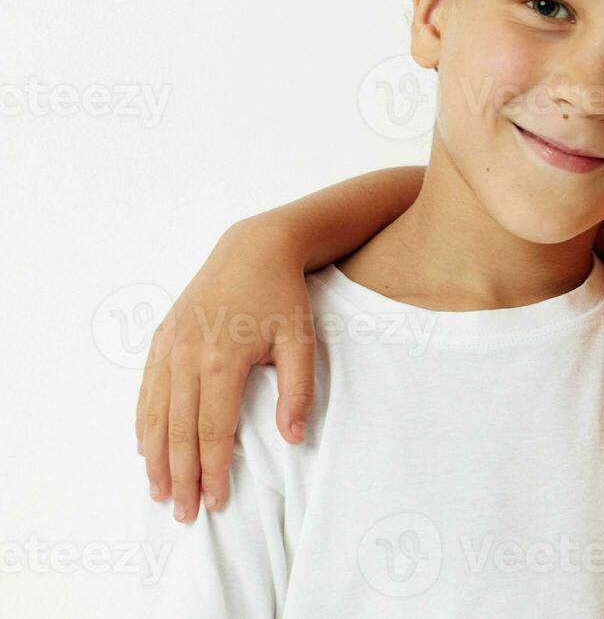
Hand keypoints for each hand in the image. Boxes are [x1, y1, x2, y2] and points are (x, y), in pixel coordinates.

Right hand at [136, 219, 316, 521]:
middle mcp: (186, 355)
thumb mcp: (301, 340)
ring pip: (156, 414)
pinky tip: (145, 448)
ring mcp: (169, 346)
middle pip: (179, 430)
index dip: (213, 471)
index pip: (213, 430)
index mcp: (221, 359)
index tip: (217, 502)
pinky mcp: (161, 338)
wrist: (254, 249)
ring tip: (159, 492)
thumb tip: (294, 438)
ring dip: (155, 457)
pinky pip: (147, 390)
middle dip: (180, 476)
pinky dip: (144, 423)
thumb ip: (298, 390)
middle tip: (184, 514)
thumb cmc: (283, 297)